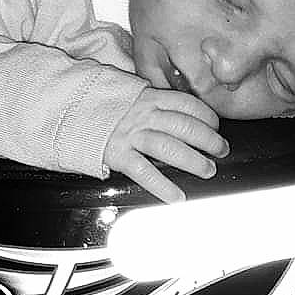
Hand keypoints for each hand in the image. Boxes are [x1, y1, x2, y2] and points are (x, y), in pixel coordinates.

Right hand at [104, 88, 228, 202]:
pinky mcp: (118, 155)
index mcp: (150, 98)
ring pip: (169, 147)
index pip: (188, 104)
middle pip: (184, 126)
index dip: (207, 116)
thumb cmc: (110, 109)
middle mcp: (143, 115)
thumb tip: (189, 120)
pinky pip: (144, 172)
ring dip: (193, 161)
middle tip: (220, 151)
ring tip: (207, 170)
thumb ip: (159, 106)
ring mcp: (131, 135)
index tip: (216, 127)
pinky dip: (163, 186)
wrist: (73, 112)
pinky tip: (177, 197)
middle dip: (208, 140)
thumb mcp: (135, 98)